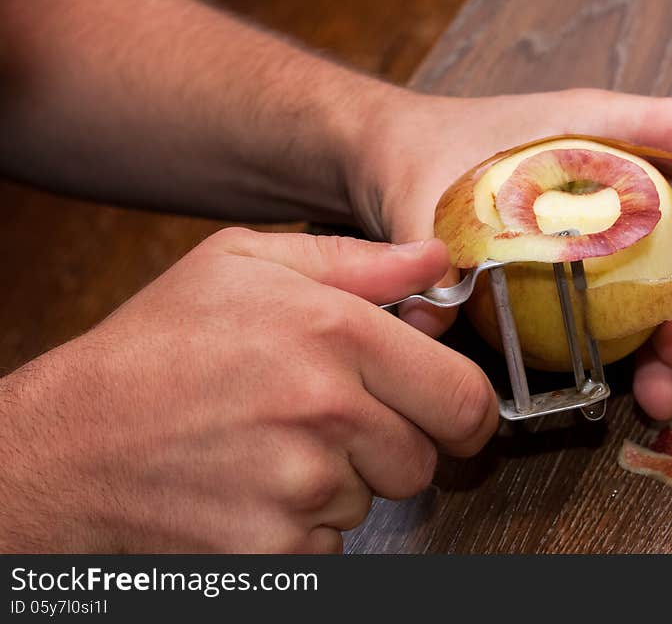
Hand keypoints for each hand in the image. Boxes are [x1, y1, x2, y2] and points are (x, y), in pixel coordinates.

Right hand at [0, 229, 496, 551]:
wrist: (69, 445)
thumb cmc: (157, 348)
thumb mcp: (245, 266)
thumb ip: (356, 262)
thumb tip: (436, 260)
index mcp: (335, 332)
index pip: (464, 397)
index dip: (463, 411)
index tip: (447, 414)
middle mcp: (327, 410)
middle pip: (425, 457)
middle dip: (395, 443)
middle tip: (333, 422)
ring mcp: (301, 487)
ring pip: (375, 499)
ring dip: (341, 481)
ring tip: (272, 447)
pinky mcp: (276, 548)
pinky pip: (332, 543)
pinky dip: (305, 525)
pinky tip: (252, 487)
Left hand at [351, 88, 671, 419]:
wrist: (401, 158)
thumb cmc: (423, 154)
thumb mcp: (428, 196)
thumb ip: (437, 252)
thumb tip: (432, 318)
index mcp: (601, 128)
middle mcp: (623, 169)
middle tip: (669, 343)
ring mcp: (615, 213)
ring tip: (663, 384)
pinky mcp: (595, 252)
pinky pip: (648, 283)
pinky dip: (666, 320)